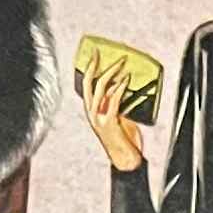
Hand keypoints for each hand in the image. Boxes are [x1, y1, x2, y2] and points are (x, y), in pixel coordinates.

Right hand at [82, 57, 146, 172]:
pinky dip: (120, 86)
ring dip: (113, 72)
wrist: (125, 161)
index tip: (95, 53)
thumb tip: (120, 85)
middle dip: (97, 64)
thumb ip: (115, 102)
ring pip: (102, 88)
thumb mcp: (118, 116)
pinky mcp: (109, 122)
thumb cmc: (123, 139)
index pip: (86, 84)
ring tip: (122, 62)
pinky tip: (127, 79)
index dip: (90, 67)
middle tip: (105, 52)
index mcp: (91, 110)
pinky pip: (113, 99)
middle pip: (91, 82)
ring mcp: (99, 118)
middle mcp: (92, 113)